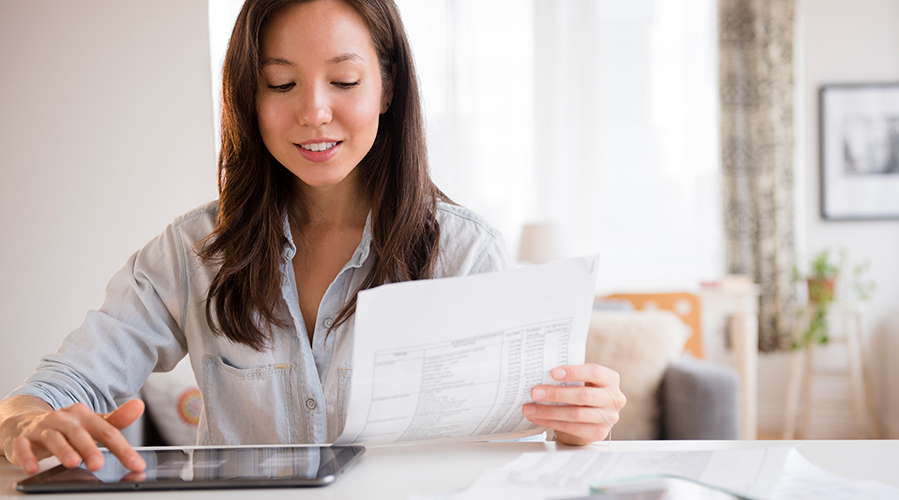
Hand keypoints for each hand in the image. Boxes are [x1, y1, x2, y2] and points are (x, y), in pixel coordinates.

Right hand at [0, 399, 146, 474]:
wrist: (27, 422)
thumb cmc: (67, 427)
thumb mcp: (93, 423)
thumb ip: (116, 420)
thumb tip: (139, 405)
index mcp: (85, 416)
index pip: (108, 432)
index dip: (123, 449)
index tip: (136, 465)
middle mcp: (65, 419)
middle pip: (79, 434)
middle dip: (89, 449)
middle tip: (99, 464)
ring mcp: (44, 428)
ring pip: (54, 438)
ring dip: (63, 450)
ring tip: (72, 463)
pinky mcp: (23, 439)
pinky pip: (23, 446)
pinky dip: (27, 456)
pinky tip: (32, 468)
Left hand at [522, 364, 625, 444]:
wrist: (591, 415)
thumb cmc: (583, 390)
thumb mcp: (582, 380)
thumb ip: (570, 375)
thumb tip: (541, 373)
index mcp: (610, 379)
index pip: (594, 372)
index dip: (574, 372)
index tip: (553, 373)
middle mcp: (614, 399)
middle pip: (584, 396)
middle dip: (556, 394)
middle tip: (535, 392)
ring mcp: (608, 418)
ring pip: (576, 414)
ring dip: (549, 411)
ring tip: (530, 408)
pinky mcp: (597, 433)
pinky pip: (571, 427)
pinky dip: (551, 422)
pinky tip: (537, 418)